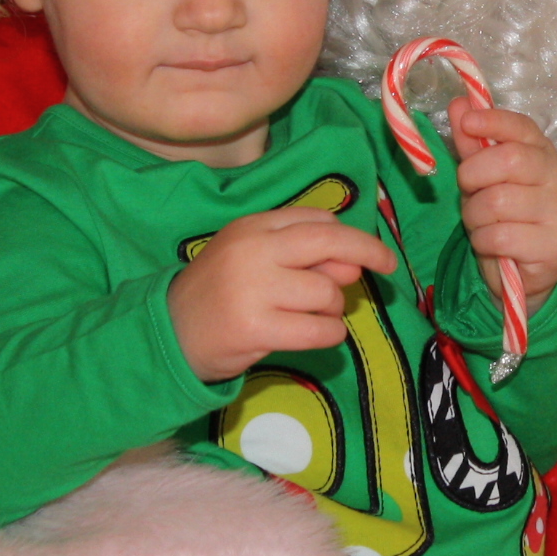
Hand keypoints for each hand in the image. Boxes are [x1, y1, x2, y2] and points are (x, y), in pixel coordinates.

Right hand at [168, 207, 395, 383]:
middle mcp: (254, 250)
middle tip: (388, 265)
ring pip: (327, 292)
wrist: (168, 332)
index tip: (370, 251)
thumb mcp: (251, 258)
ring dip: (333, 309)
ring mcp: (254, 288)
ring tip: (310, 317)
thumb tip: (355, 262)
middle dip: (369, 251)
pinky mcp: (256, 327)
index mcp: (253, 226)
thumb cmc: (217, 293)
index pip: (317, 220)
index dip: (350, 235)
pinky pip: (319, 329)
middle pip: (329, 242)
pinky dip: (329, 334)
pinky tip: (315, 335)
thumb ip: (297, 253)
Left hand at [449, 99, 556, 310]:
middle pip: (511, 160)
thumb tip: (459, 103)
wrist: (525, 273)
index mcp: (543, 154)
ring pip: (498, 202)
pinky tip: (491, 244)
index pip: (523, 127)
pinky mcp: (553, 248)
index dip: (494, 121)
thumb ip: (473, 144)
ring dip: (474, 214)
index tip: (467, 122)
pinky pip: (500, 236)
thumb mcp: (484, 178)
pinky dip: (483, 241)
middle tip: (468, 188)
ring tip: (480, 222)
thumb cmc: (505, 217)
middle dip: (474, 174)